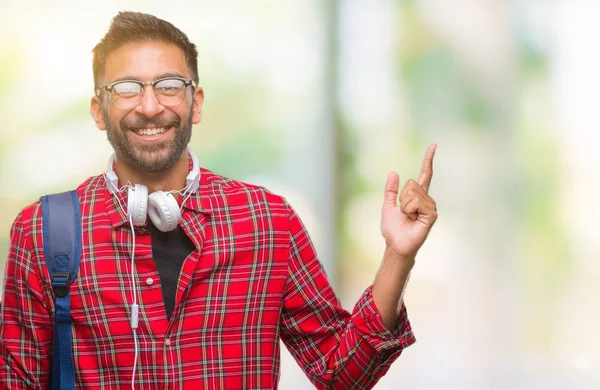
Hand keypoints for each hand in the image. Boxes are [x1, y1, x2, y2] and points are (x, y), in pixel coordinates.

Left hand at [381, 144, 437, 262]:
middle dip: (402, 198)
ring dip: (405, 206)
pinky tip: (413, 219)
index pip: (424, 174)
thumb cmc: (393, 229)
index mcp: (417, 196)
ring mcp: (430, 206)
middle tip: (403, 212)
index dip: (428, 160)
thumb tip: (393, 173)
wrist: (396, 244)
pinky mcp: (432, 214)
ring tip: (409, 217)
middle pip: (411, 183)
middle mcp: (426, 199)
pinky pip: (416, 202)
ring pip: (413, 193)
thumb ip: (390, 191)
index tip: (433, 145)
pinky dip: (410, 210)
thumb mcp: (388, 206)